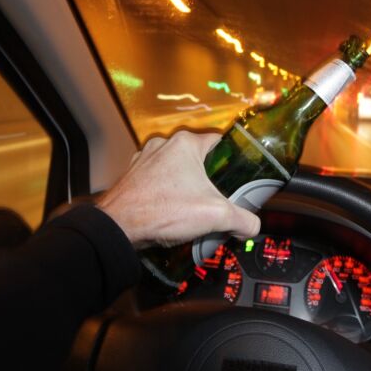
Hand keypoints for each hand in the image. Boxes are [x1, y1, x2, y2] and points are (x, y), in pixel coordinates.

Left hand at [96, 130, 260, 248]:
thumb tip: (252, 226)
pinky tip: (170, 212)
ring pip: (175, 170)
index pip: (219, 143)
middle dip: (208, 179)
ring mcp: (144, 159)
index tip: (238, 176)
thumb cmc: (162, 211)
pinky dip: (165, 193)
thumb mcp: (215, 216)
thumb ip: (242, 219)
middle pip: (198, 159)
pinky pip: (156, 180)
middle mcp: (163, 145)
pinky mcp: (132, 176)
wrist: (118, 227)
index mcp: (185, 144)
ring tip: (193, 208)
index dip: (232, 160)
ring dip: (185, 186)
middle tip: (217, 199)